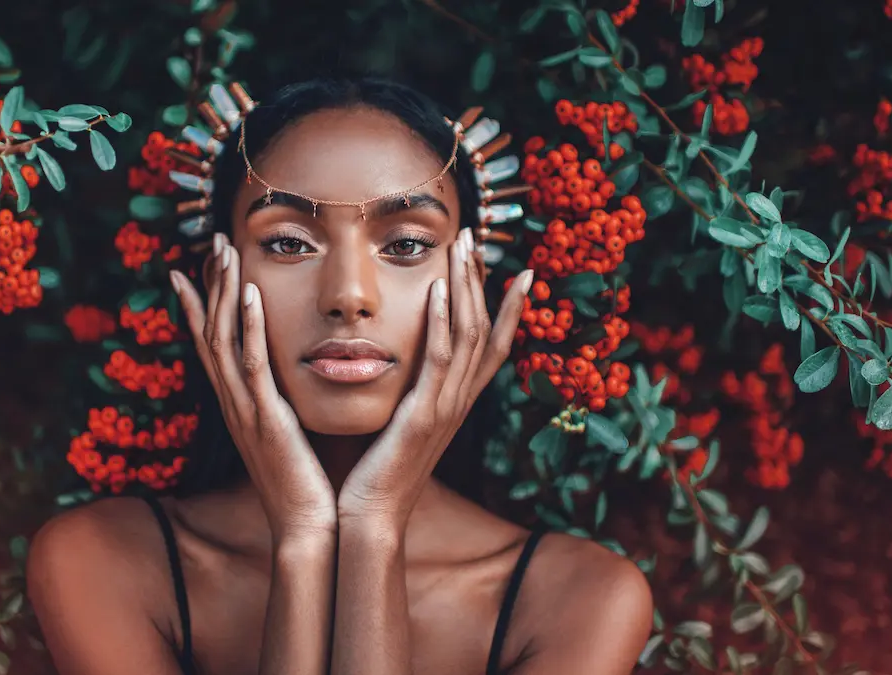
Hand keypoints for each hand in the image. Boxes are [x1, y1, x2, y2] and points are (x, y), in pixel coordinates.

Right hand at [171, 233, 336, 542]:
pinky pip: (252, 366)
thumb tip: (293, 378)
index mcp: (241, 404)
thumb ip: (285, 403)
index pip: (212, 344)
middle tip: (215, 242)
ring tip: (226, 251)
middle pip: (210, 332)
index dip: (199, 305)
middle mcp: (234, 402)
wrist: (310, 527)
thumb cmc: (307, 483)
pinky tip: (248, 295)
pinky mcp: (266, 419)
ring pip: (222, 340)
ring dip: (222, 292)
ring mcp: (245, 410)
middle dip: (211, 284)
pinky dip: (247, 328)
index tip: (193, 267)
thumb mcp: (290, 433)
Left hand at [338, 228, 532, 527]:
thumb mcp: (401, 424)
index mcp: (456, 403)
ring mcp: (445, 407)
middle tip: (478, 238)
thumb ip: (410, 393)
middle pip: (486, 330)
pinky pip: (438, 360)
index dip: (511, 309)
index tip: (521, 271)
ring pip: (468, 336)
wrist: (370, 517)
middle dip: (484, 280)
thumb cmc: (377, 472)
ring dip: (466, 287)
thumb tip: (402, 363)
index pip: (493, 346)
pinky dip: (440, 320)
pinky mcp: (423, 415)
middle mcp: (459, 401)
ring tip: (463, 246)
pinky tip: (437, 287)